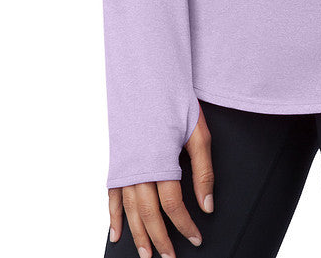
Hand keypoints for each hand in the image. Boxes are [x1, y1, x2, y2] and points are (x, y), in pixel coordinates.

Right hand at [108, 107, 213, 255]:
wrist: (151, 80)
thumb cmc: (177, 104)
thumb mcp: (199, 134)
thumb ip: (203, 171)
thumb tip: (207, 206)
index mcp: (161, 161)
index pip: (173, 205)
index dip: (185, 225)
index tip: (196, 237)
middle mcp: (139, 168)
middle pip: (149, 214)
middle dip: (161, 239)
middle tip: (170, 257)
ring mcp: (125, 166)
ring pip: (130, 210)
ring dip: (138, 235)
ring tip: (147, 254)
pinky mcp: (118, 162)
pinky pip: (113, 196)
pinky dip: (113, 217)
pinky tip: (116, 234)